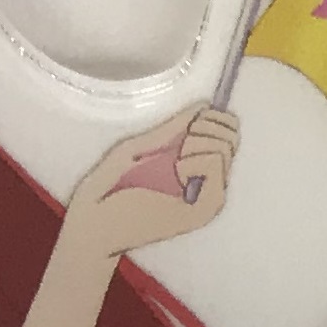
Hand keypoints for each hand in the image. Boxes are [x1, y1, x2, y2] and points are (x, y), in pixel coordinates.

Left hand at [63, 104, 239, 258]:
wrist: (94, 221)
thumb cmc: (108, 187)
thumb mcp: (141, 146)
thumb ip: (172, 129)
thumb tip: (202, 106)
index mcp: (194, 166)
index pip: (227, 129)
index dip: (211, 117)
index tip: (186, 125)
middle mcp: (207, 182)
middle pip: (231, 135)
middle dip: (204, 127)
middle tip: (175, 150)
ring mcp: (208, 197)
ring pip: (224, 147)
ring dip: (194, 145)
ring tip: (170, 169)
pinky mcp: (205, 210)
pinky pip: (215, 163)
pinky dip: (194, 160)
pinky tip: (176, 175)